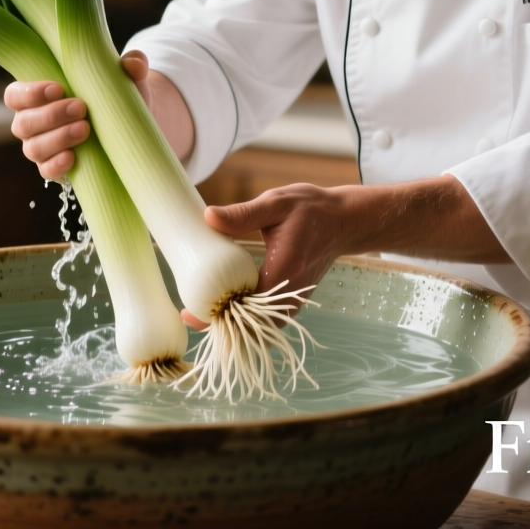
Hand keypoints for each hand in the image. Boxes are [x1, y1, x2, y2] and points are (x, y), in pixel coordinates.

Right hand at [5, 51, 158, 179]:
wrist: (129, 129)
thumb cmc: (115, 96)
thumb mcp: (124, 78)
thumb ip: (130, 64)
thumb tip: (134, 63)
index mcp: (36, 97)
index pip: (15, 95)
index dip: (30, 93)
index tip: (59, 88)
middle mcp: (32, 123)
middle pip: (23, 123)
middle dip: (50, 115)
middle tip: (81, 108)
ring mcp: (41, 148)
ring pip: (33, 148)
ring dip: (57, 138)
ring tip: (85, 130)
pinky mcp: (54, 168)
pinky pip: (46, 171)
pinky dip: (57, 165)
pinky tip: (73, 158)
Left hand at [186, 183, 362, 326]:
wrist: (342, 221)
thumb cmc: (309, 209)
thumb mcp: (275, 203)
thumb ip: (242, 214)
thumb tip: (208, 216)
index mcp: (284, 270)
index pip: (247, 305)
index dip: (217, 313)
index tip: (189, 313)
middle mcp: (290, 293)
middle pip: (251, 324)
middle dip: (219, 323)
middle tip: (187, 314)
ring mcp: (293, 301)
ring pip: (259, 327)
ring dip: (232, 324)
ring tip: (200, 312)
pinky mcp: (292, 301)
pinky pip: (267, 319)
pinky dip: (246, 319)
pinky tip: (224, 307)